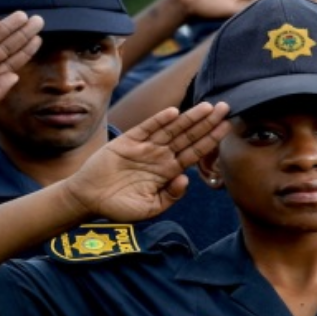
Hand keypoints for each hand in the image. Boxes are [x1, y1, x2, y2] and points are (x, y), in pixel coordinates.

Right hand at [63, 102, 230, 221]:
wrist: (89, 199)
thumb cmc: (119, 207)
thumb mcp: (150, 209)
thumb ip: (170, 196)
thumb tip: (185, 178)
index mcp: (168, 171)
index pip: (195, 152)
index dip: (211, 140)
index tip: (227, 127)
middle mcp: (160, 156)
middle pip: (188, 136)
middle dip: (207, 122)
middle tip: (226, 107)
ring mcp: (145, 147)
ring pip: (172, 129)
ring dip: (189, 118)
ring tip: (207, 106)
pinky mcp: (128, 141)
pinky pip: (146, 128)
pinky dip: (159, 120)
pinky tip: (173, 112)